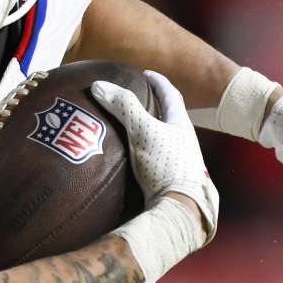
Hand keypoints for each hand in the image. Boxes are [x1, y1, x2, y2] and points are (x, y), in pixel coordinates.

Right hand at [91, 71, 218, 238]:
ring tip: (125, 129)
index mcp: (181, 125)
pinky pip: (154, 160)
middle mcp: (184, 142)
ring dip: (146, 132)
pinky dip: (141, 154)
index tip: (146, 74)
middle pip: (168, 117)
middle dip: (152, 107)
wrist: (180, 209)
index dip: (158, 82)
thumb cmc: (166, 166)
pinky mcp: (169, 181)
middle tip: (133, 99)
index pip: (171, 95)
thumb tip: (99, 85)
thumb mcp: (143, 131)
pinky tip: (127, 161)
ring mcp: (178, 163)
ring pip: (162, 140)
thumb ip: (123, 107)